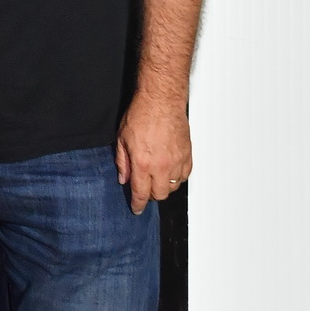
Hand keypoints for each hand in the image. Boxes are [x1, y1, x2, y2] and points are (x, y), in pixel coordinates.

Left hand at [114, 94, 191, 215]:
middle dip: (150, 196)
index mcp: (143, 163)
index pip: (141, 193)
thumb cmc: (141, 115)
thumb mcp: (121, 139)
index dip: (138, 204)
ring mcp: (177, 162)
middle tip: (144, 189)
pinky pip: (185, 175)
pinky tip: (169, 171)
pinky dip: (177, 177)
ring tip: (156, 177)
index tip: (136, 209)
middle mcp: (162, 166)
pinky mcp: (188, 155)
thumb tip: (123, 178)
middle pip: (160, 195)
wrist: (162, 101)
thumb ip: (122, 162)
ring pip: (173, 187)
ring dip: (164, 186)